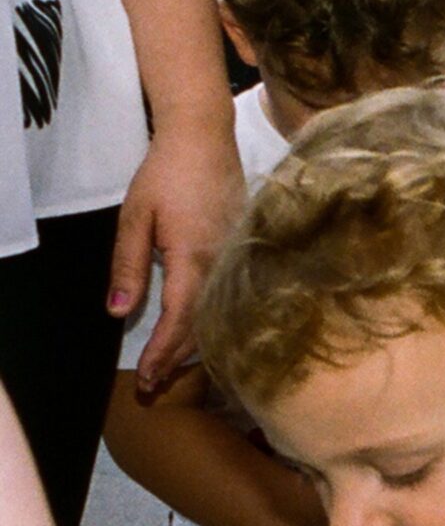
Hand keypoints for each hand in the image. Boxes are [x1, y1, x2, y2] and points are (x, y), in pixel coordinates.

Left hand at [110, 108, 242, 392]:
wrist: (205, 138)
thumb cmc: (166, 174)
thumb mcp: (134, 218)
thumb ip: (128, 267)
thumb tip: (118, 314)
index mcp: (193, 259)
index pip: (178, 320)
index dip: (162, 354)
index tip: (147, 379)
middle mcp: (222, 266)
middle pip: (203, 328)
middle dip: (177, 361)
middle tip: (154, 387)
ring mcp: (239, 260)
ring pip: (221, 317)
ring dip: (197, 347)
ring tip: (174, 370)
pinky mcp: (246, 253)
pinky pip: (232, 300)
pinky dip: (216, 324)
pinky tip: (204, 335)